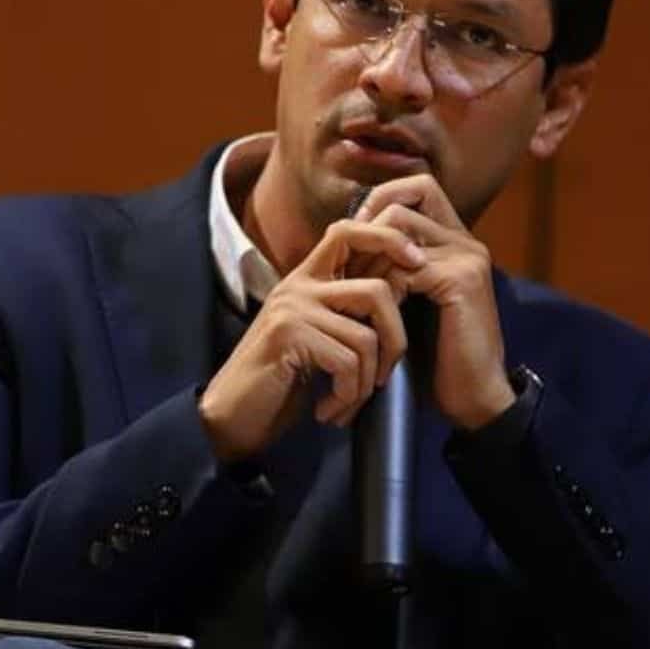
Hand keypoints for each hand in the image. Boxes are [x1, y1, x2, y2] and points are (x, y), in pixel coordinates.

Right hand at [198, 220, 423, 461]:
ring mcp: (292, 308)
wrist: (230, 418)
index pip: (350, 231)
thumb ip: (349, 310)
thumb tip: (404, 286)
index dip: (389, 239)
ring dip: (366, 382)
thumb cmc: (282, 381)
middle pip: (377, 291)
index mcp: (307, 278)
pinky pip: (347, 361)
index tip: (418, 264)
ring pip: (366, 336)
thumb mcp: (320, 336)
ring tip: (347, 402)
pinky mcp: (288, 335)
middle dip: (395, 341)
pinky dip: (347, 395)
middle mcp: (299, 285)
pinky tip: (327, 410)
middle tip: (384, 377)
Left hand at [354, 176, 515, 430]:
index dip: (381, 200)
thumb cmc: (436, 354)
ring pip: (400, 228)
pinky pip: (405, 267)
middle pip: (406, 198)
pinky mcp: (462, 280)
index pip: (418, 187)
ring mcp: (467, 257)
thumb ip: (392, 264)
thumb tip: (349, 233)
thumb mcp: (409, 298)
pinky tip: (376, 315)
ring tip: (356, 291)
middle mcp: (465, 240)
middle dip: (369, 226)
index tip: (354, 236)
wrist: (473, 396)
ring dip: (370, 258)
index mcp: (455, 240)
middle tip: (348, 264)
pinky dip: (383, 288)